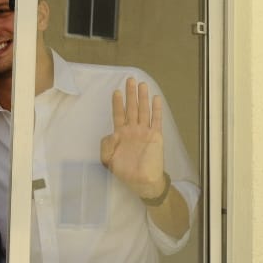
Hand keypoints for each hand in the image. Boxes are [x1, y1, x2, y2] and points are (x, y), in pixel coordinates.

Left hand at [99, 77, 165, 199]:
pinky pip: (156, 120)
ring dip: (143, 98)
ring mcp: (144, 132)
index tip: (116, 91)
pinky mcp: (155, 136)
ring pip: (143, 111)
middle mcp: (133, 130)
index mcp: (121, 134)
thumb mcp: (109, 160)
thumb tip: (109, 134)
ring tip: (142, 84)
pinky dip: (156, 109)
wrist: (142, 182)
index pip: (119, 115)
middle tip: (130, 80)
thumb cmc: (125, 172)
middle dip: (130, 94)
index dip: (117, 103)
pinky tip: (156, 98)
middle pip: (132, 108)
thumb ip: (106, 146)